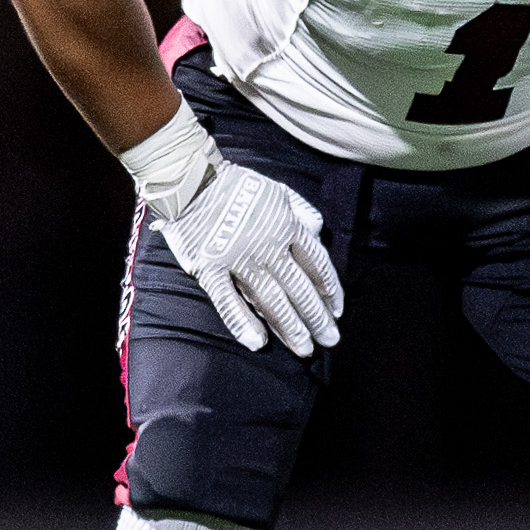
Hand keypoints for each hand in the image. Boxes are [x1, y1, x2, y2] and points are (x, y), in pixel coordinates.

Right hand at [124, 107, 342, 355]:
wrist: (192, 179)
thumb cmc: (237, 184)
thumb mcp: (278, 190)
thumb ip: (302, 210)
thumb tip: (319, 231)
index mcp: (286, 226)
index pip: (317, 264)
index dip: (330, 289)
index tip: (337, 311)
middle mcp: (268, 246)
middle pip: (299, 288)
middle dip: (317, 317)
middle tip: (330, 340)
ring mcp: (238, 259)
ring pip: (271, 299)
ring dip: (290, 327)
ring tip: (304, 349)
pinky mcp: (210, 268)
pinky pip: (228, 300)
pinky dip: (243, 323)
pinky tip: (258, 342)